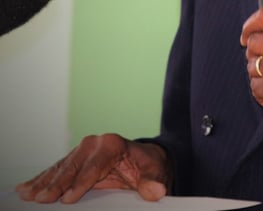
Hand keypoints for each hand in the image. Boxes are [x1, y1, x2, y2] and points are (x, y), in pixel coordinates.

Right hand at [15, 133, 170, 203]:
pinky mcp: (76, 159)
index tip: (69, 199)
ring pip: (61, 167)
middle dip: (57, 183)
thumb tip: (155, 191)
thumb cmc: (149, 164)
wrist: (145, 157)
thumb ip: (152, 181)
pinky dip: (42, 179)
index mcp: (113, 144)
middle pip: (73, 165)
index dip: (81, 182)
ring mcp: (83, 150)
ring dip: (43, 182)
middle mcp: (95, 144)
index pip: (94, 166)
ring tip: (28, 195)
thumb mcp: (155, 171)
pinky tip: (26, 188)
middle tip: (41, 199)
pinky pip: (57, 169)